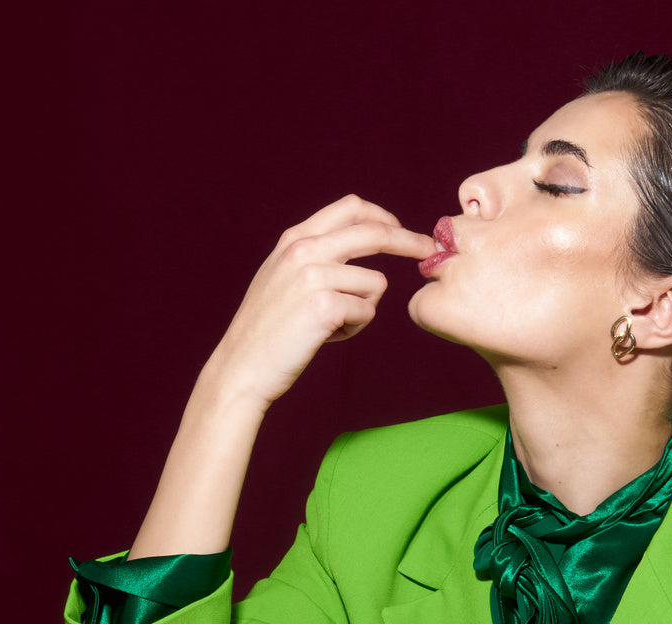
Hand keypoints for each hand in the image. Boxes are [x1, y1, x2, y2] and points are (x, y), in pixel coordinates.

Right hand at [202, 195, 436, 409]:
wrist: (242, 367)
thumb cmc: (267, 329)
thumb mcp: (283, 276)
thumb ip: (315, 254)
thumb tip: (362, 241)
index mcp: (295, 238)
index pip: (350, 208)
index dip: (383, 216)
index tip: (400, 228)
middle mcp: (303, 250)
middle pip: (374, 233)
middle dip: (409, 240)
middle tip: (429, 251)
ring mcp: (313, 276)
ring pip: (375, 283)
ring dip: (364, 309)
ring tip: (332, 326)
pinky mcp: (324, 307)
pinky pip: (367, 312)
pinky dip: (354, 329)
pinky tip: (326, 337)